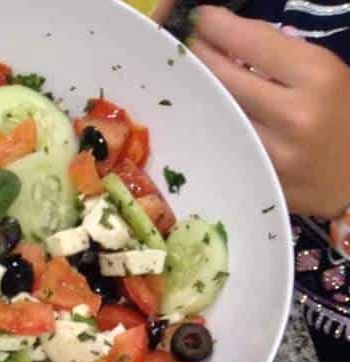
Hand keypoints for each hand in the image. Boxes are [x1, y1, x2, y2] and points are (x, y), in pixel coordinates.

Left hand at [189, 6, 349, 216]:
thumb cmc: (345, 116)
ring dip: (201, 92)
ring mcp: (273, 154)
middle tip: (189, 45)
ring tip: (192, 77)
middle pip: (226, 78)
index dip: (220, 27)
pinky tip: (205, 113)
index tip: (202, 18)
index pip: (254, 43)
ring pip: (219, 114)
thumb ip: (283, 58)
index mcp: (318, 77)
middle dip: (202, 56)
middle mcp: (293, 115)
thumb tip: (231, 44)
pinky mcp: (259, 182)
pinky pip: (224, 144)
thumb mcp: (327, 73)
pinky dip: (212, 124)